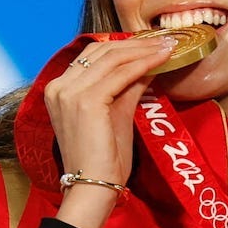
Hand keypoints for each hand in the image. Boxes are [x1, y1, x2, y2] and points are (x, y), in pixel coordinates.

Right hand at [43, 37, 173, 227]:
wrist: (93, 186)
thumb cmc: (103, 157)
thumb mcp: (116, 112)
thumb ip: (128, 86)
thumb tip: (149, 63)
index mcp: (59, 88)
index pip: (93, 55)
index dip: (123, 46)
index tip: (151, 43)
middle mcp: (59, 86)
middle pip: (101, 50)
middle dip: (136, 44)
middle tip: (164, 40)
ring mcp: (69, 92)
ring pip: (112, 58)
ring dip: (143, 50)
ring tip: (168, 47)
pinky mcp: (86, 100)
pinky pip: (121, 73)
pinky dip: (144, 63)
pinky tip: (161, 60)